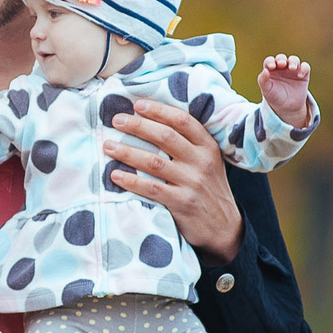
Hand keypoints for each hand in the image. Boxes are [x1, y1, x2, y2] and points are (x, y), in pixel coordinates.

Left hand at [108, 102, 243, 263]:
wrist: (224, 228)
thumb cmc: (208, 189)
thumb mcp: (208, 162)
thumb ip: (188, 144)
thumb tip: (152, 122)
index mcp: (208, 147)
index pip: (182, 121)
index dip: (159, 110)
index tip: (137, 104)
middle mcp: (201, 162)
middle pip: (165, 136)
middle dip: (138, 125)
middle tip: (116, 119)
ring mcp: (192, 183)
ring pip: (154, 162)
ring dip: (127, 152)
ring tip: (108, 146)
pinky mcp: (182, 203)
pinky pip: (151, 189)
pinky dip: (131, 181)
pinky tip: (115, 176)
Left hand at [258, 54, 313, 126]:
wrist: (287, 107)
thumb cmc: (274, 97)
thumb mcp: (267, 91)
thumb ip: (263, 81)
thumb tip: (264, 70)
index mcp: (271, 70)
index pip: (269, 61)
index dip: (270, 62)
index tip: (271, 67)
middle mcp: (282, 67)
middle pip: (281, 58)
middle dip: (281, 59)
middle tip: (282, 64)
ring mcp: (293, 70)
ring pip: (294, 60)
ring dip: (293, 61)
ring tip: (292, 68)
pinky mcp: (303, 74)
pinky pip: (305, 66)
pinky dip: (304, 68)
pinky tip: (300, 75)